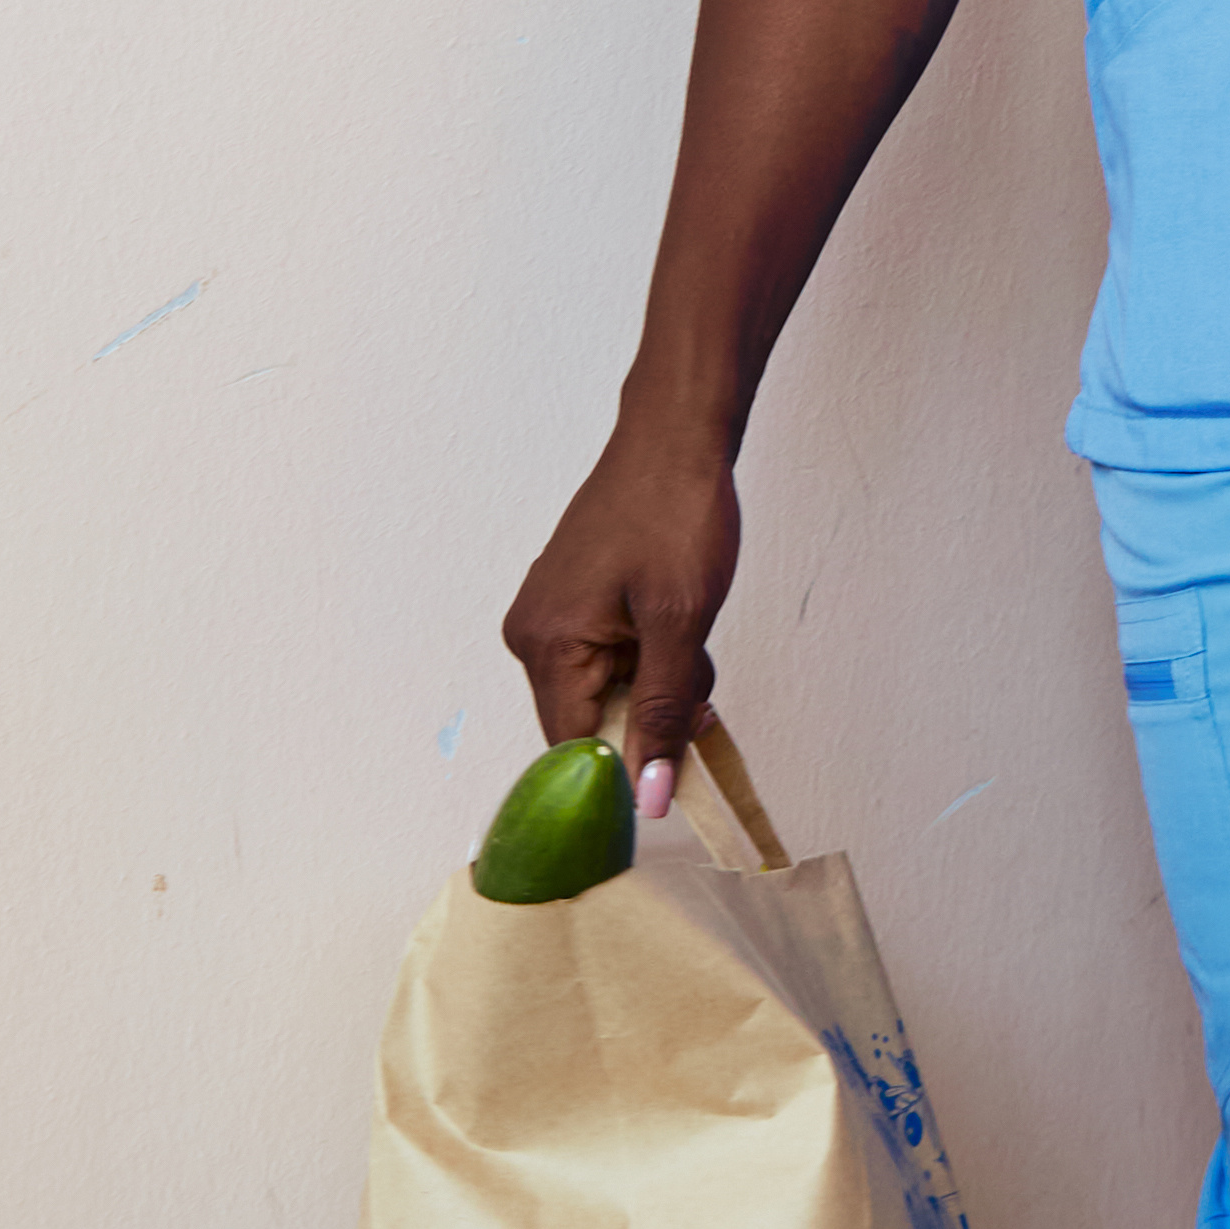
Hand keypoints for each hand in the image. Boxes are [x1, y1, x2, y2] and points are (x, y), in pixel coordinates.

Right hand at [502, 390, 741, 817]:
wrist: (678, 433)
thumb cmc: (676, 511)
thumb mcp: (681, 625)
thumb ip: (663, 714)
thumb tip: (650, 795)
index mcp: (545, 643)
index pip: (573, 750)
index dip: (626, 768)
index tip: (675, 769)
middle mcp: (531, 634)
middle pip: (590, 723)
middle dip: (651, 714)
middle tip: (697, 678)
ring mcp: (550, 614)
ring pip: (606, 691)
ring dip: (657, 683)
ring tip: (690, 637)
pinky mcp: (572, 600)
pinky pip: (608, 658)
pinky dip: (649, 656)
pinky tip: (677, 623)